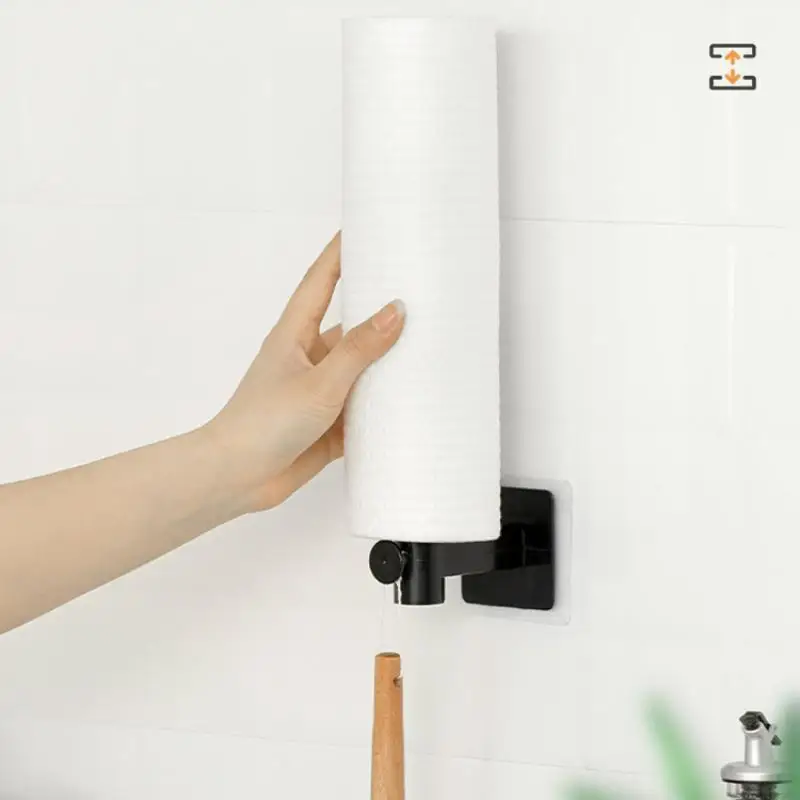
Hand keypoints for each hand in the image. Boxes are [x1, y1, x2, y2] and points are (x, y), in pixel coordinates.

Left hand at [205, 232, 404, 512]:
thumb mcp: (320, 382)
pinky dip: (385, 404)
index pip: (322, 279)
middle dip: (381, 309)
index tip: (366, 227)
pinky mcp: (330, 422)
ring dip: (388, 362)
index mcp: (296, 334)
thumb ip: (359, 349)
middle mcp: (309, 357)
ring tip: (429, 346)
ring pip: (363, 368)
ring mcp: (320, 390)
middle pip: (351, 324)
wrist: (238, 477)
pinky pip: (365, 407)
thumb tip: (394, 311)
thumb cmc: (264, 422)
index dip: (342, 251)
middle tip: (418, 289)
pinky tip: (413, 400)